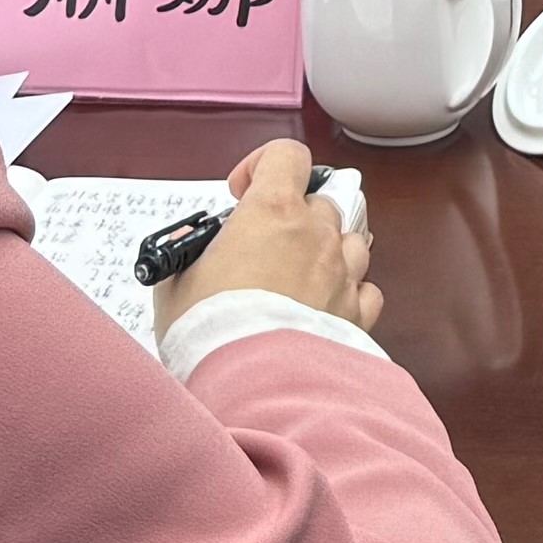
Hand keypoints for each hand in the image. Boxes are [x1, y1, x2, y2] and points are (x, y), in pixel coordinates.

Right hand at [149, 138, 379, 339]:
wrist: (250, 386)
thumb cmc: (210, 331)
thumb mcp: (177, 284)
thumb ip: (190, 255)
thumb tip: (191, 252)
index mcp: (274, 211)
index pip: (287, 156)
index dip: (264, 166)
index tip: (243, 195)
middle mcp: (317, 234)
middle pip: (322, 201)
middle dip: (296, 218)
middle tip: (266, 248)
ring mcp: (343, 273)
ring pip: (352, 241)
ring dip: (328, 251)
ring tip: (298, 278)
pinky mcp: (358, 315)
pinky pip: (366, 290)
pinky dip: (348, 294)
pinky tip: (323, 309)